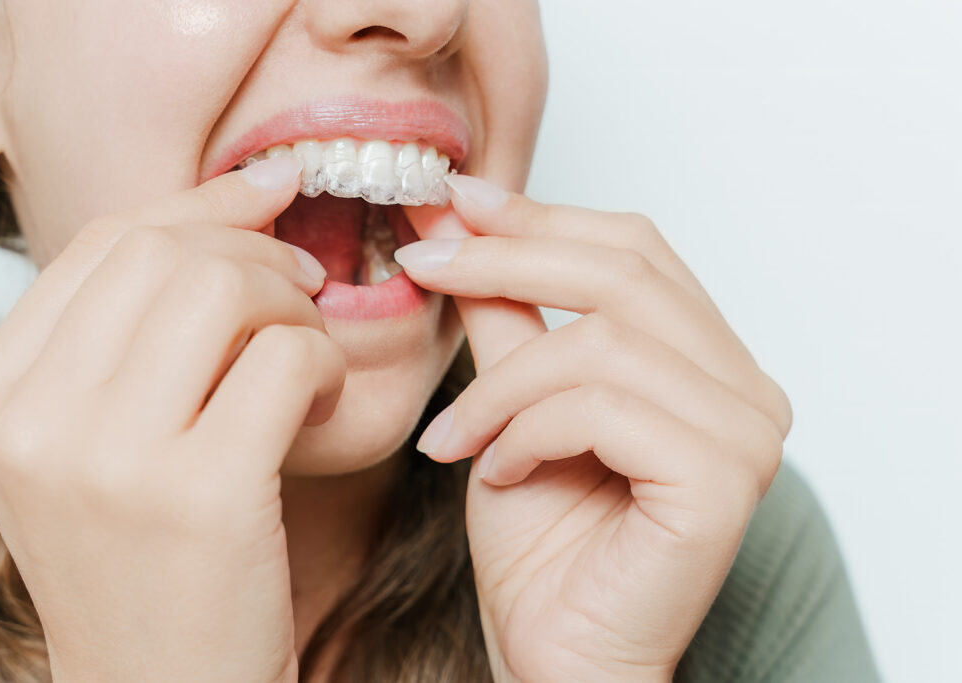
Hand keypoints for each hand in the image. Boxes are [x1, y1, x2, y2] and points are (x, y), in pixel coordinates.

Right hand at [0, 157, 345, 681]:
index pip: (105, 243)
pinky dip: (327, 366)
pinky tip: (322, 409)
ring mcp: (106, 459)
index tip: (274, 194)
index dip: (205, 202)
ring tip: (308, 360)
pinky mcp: (200, 494)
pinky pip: (287, 357)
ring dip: (296, 309)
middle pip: (168, 251)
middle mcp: (28, 421)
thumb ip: (134, 332)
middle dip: (260, 254)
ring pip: (226, 287)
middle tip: (305, 294)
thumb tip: (245, 197)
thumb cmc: (153, 561)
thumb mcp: (100, 443)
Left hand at [400, 176, 791, 681]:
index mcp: (709, 360)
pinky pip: (602, 408)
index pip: (635, 249)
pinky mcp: (723, 481)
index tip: (457, 201)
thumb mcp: (512, 400)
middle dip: (507, 259)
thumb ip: (505, 314)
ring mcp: (747, 434)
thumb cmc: (539, 538)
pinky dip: (527, 431)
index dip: (542, 215)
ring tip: (456, 435)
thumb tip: (462, 222)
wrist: (553, 650)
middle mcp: (746, 388)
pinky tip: (501, 472)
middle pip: (624, 272)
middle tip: (423, 263)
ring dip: (502, 384)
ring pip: (602, 342)